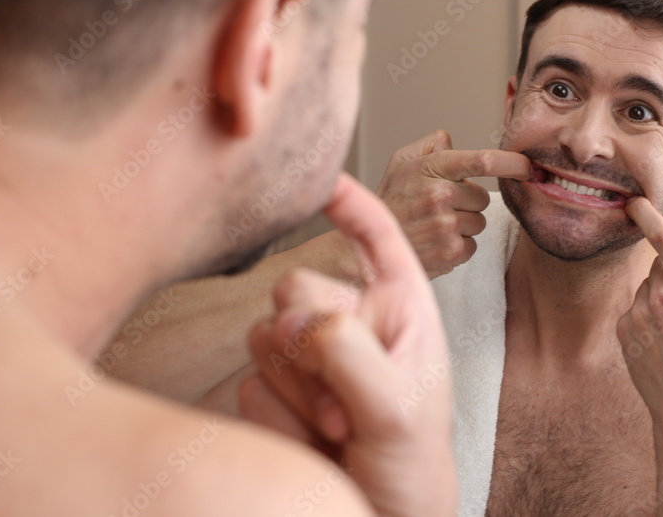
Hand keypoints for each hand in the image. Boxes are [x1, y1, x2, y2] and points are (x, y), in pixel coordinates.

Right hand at [240, 174, 456, 516]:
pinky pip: (250, 384)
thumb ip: (348, 352)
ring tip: (338, 427)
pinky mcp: (276, 390)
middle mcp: (351, 321)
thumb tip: (292, 318)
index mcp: (399, 308)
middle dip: (307, 340)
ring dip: (295, 388)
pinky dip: (278, 418)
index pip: (376, 238)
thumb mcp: (397, 408)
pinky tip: (314, 441)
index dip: (352, 204)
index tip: (322, 180)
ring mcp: (309, 355)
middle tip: (343, 399)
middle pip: (295, 287)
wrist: (381, 514)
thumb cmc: (412, 463)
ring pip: (263, 336)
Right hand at [375, 130, 530, 277]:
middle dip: (468, 202)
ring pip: (478, 222)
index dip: (511, 162)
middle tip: (440, 207)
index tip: (529, 166)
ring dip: (463, 224)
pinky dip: (458, 245)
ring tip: (434, 225)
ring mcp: (447, 225)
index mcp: (434, 168)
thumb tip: (450, 140)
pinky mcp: (451, 251)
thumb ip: (429, 145)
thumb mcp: (401, 162)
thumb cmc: (388, 201)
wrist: (368, 244)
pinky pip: (472, 244)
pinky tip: (435, 241)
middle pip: (482, 197)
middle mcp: (442, 195)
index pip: (482, 160)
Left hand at [617, 196, 662, 428]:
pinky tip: (661, 345)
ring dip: (658, 304)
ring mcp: (638, 311)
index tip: (634, 202)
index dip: (650, 218)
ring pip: (646, 292)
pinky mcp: (624, 328)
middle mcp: (662, 294)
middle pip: (659, 270)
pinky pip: (634, 311)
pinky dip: (645, 322)